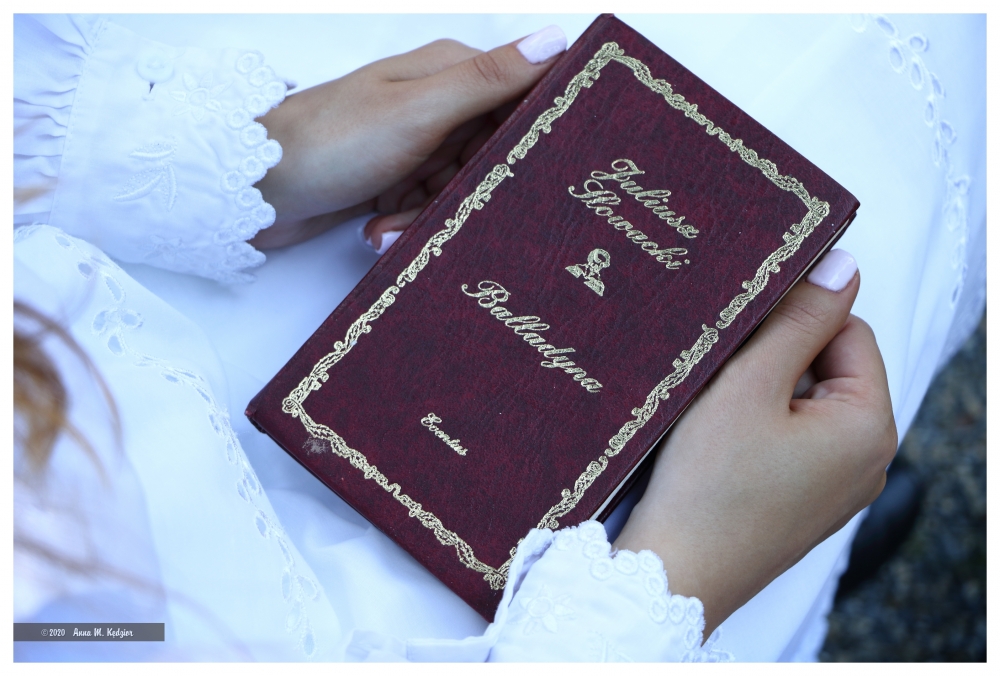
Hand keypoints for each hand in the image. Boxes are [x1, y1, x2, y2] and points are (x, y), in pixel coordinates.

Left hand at [252, 26, 567, 249]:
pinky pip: (429, 204)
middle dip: (467, 189)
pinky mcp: (396, 175)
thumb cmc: (330, 142)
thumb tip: (556, 40)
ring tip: (387, 220)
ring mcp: (415, 141)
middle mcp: (438, 102)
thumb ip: (489, 80)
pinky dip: (406, 221)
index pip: (522, 98)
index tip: (527, 171)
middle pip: (492, 154)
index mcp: (450, 72)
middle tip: (433, 203)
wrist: (255, 189)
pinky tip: (377, 227)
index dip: (529, 138)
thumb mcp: (419, 111)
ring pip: (461, 186)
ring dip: (428, 213)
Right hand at [613, 249, 896, 636]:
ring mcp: (833, 488)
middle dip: (773, 357)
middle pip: (826, 368)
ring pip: (800, 403)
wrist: (672, 575)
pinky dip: (752, 425)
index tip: (742, 326)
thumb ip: (799, 320)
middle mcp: (865, 462)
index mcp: (869, 428)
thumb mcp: (749, 384)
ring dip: (758, 390)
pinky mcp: (798, 503)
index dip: (794, 318)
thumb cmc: (709, 485)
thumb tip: (842, 265)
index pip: (848, 332)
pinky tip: (714, 437)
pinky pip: (786, 440)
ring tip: (711, 407)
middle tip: (720, 370)